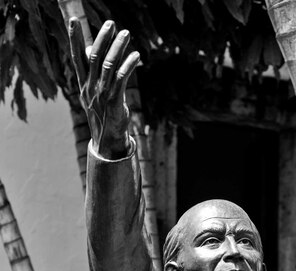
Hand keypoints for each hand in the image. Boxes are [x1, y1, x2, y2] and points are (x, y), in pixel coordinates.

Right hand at [69, 19, 139, 158]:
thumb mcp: (94, 95)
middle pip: (94, 56)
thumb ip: (93, 76)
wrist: (108, 140)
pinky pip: (121, 78)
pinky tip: (136, 56)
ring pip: (109, 64)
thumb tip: (91, 54)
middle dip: (102, 38)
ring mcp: (102, 94)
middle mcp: (90, 87)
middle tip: (111, 23)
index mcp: (83, 84)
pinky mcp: (114, 101)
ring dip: (118, 47)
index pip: (76, 57)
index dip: (74, 38)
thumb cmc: (103, 116)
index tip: (74, 20)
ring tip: (126, 34)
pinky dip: (129, 65)